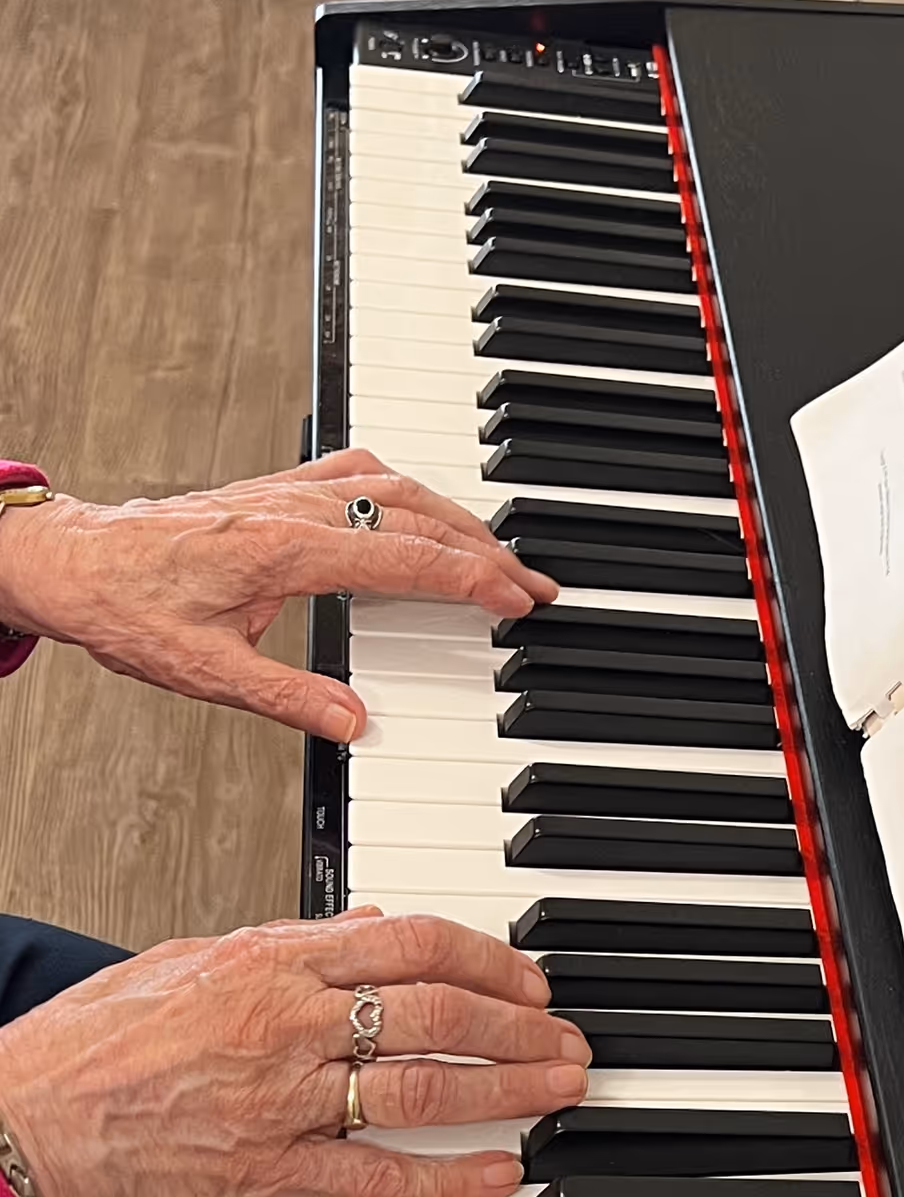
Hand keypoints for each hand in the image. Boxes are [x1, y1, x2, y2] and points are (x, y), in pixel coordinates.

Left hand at [0, 450, 558, 740]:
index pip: (403, 558)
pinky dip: (412, 492)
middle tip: (535, 584)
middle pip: (416, 517)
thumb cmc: (128, 609)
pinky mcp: (279, 488)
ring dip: (458, 519)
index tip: (518, 598)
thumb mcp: (205, 671)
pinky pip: (364, 473)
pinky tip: (429, 509)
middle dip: (486, 551)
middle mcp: (293, 509)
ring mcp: (288, 491)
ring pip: (397, 488)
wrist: (74, 561)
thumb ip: (287, 698)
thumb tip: (353, 723)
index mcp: (284, 549)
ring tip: (500, 555)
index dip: (470, 578)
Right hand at [0, 909, 590, 1196]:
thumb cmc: (89, 1046)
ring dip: (506, 1089)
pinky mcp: (269, 1170)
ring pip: (421, 1086)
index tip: (527, 976)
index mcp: (270, 963)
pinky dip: (444, 1178)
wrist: (21, 1123)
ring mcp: (283, 1099)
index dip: (486, 957)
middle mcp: (287, 1023)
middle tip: (567, 1037)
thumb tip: (367, 925)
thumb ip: (284, 941)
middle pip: (436, 1011)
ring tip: (558, 1090)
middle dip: (519, 1025)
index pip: (410, 942)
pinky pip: (375, 1175)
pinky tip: (498, 1174)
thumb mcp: (187, 959)